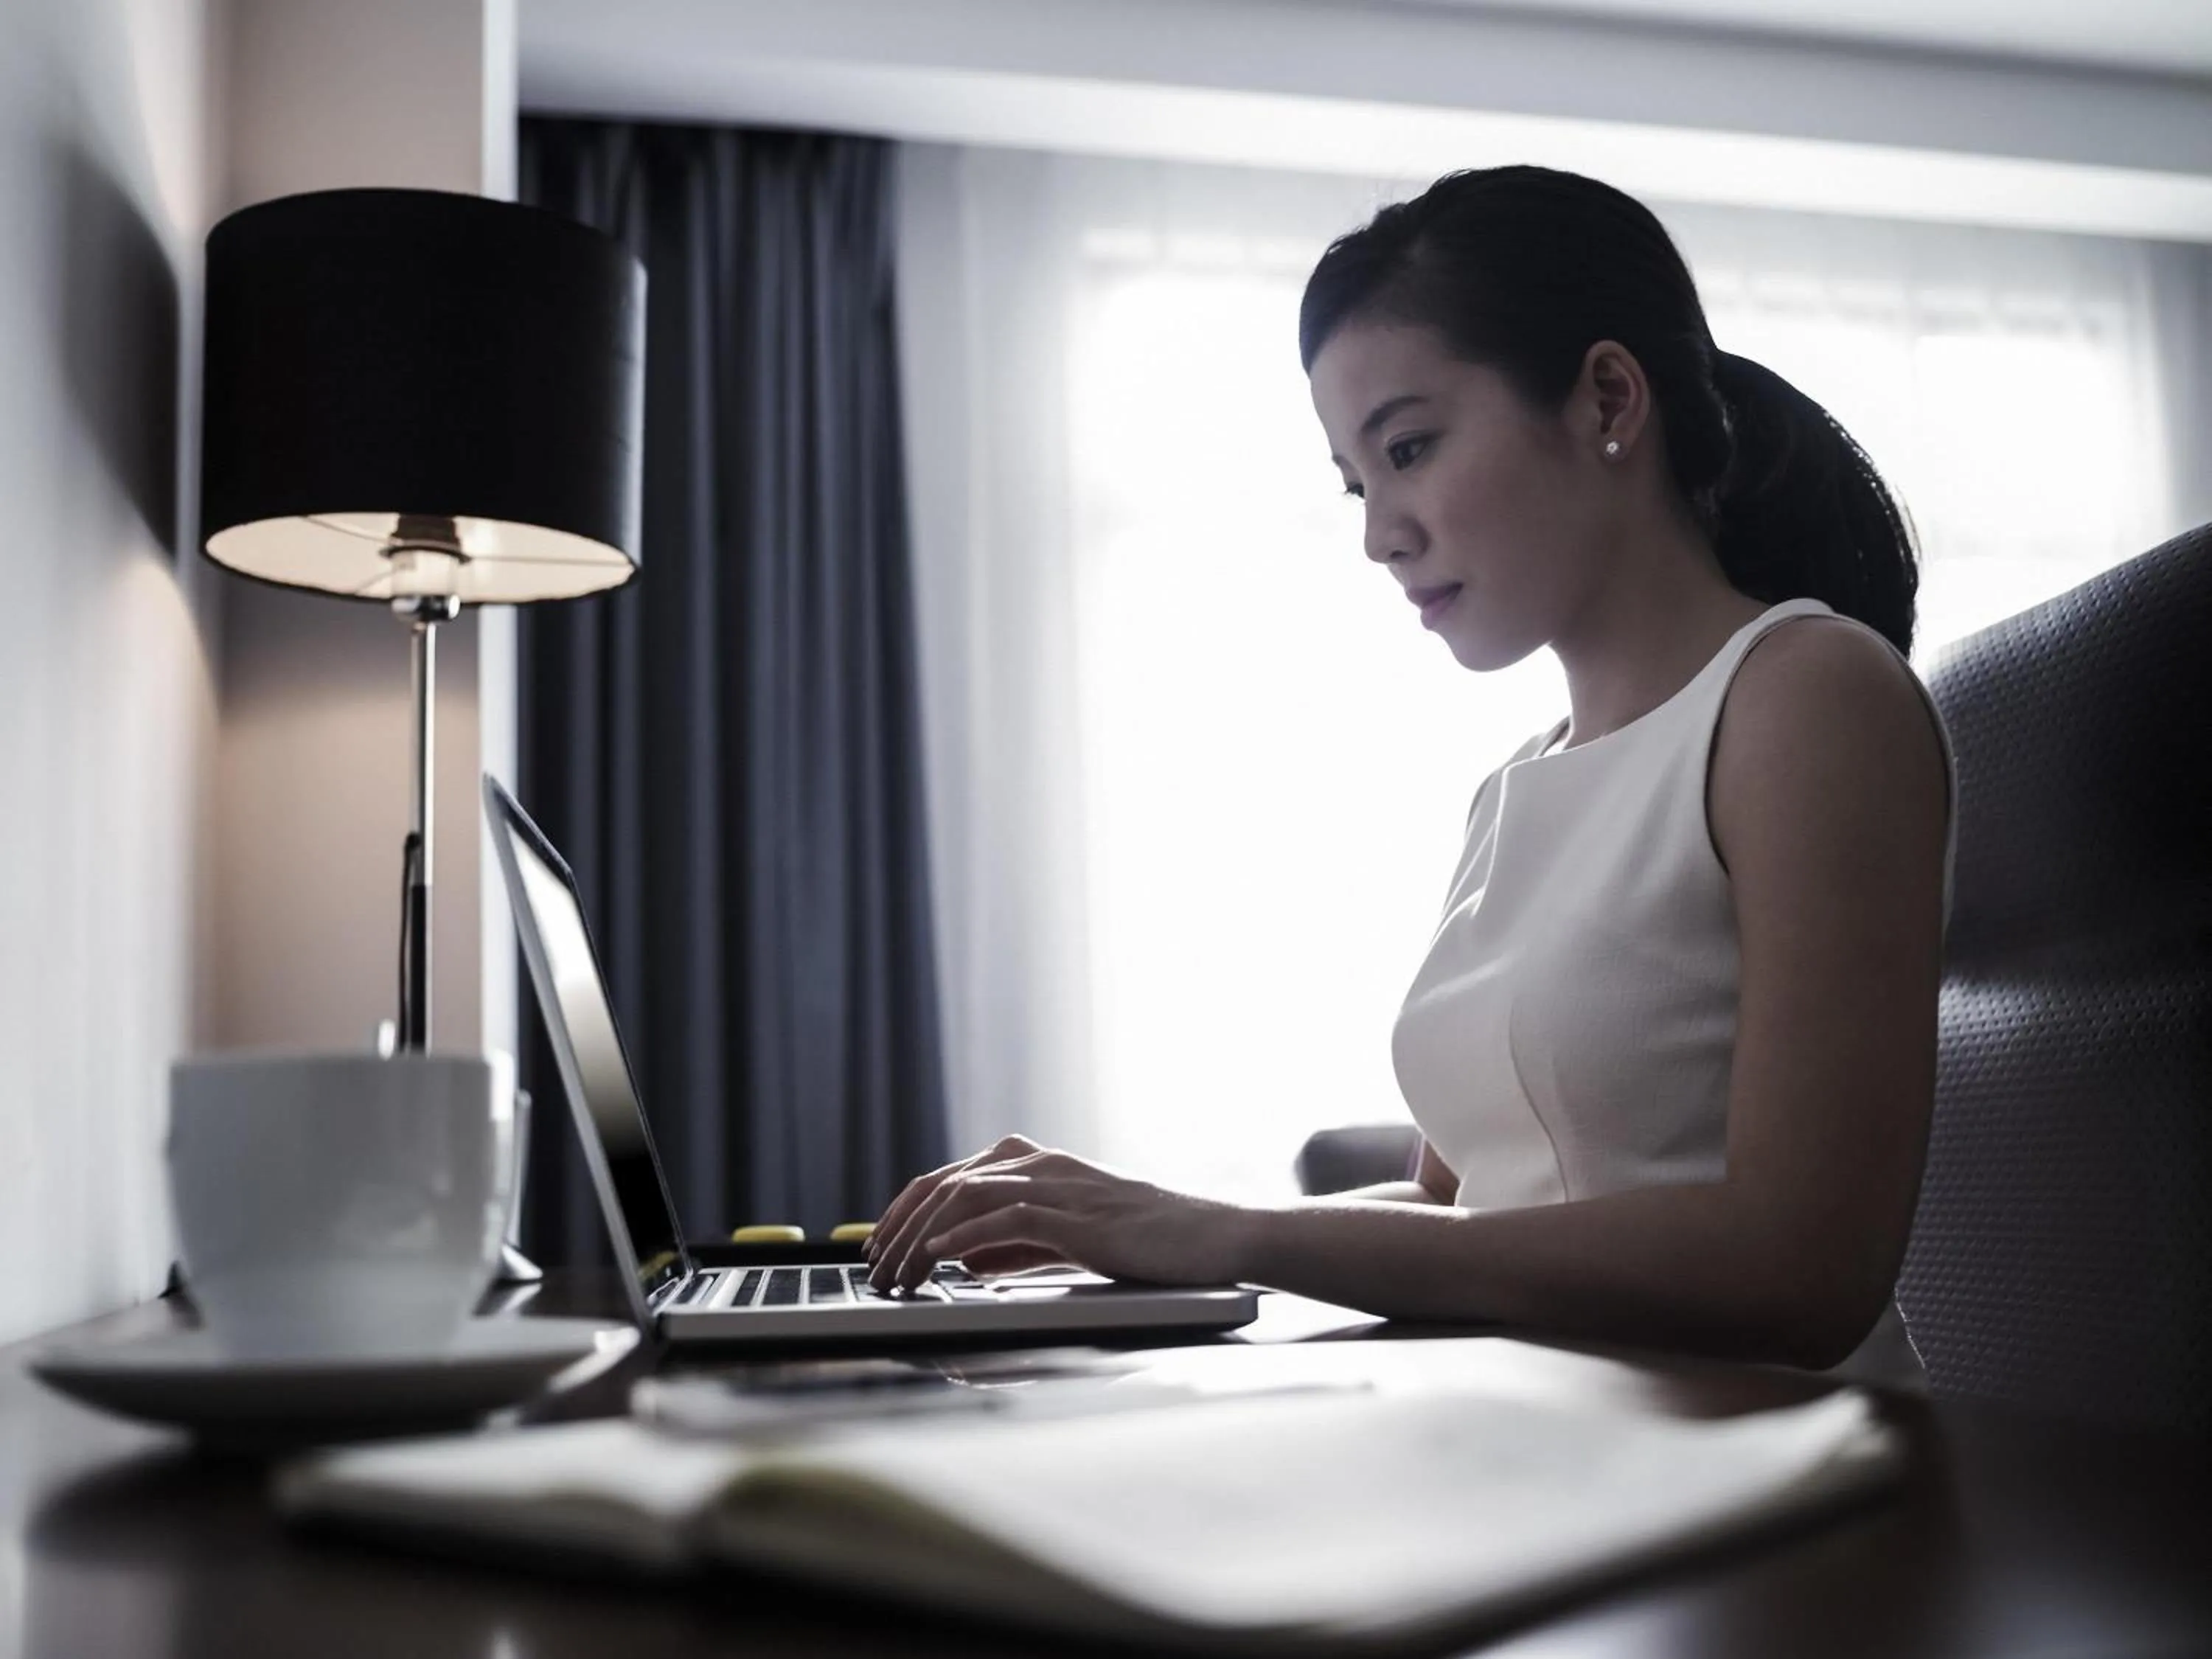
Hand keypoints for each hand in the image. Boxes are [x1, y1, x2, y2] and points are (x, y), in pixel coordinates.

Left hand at [864, 1134, 1253, 1293]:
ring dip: (921, 1238)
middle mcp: (1041, 1164)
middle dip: (899, 1227)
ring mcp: (1059, 1186)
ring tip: (897, 1273)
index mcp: (1036, 1164)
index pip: (949, 1179)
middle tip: (874, 1268)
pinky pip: (1009, 1218)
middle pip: (946, 1184)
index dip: (904, 1212)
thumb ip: (1018, 1245)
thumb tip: (965, 1261)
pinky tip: (941, 1258)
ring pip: (967, 1196)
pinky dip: (966, 1237)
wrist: (1212, 1237)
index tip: (878, 1248)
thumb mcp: (1069, 1241)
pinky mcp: (1078, 1216)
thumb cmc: (1147, 1241)